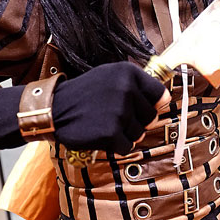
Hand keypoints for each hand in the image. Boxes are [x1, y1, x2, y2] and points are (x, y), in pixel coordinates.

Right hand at [52, 62, 169, 154]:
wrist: (54, 109)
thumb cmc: (85, 94)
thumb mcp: (110, 76)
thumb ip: (136, 84)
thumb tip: (165, 99)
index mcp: (128, 72)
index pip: (159, 94)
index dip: (153, 104)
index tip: (140, 107)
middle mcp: (126, 89)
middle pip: (151, 116)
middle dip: (137, 121)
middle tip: (115, 117)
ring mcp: (119, 111)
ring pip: (140, 133)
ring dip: (124, 134)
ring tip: (104, 123)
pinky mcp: (111, 132)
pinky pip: (127, 147)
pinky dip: (116, 146)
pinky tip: (101, 135)